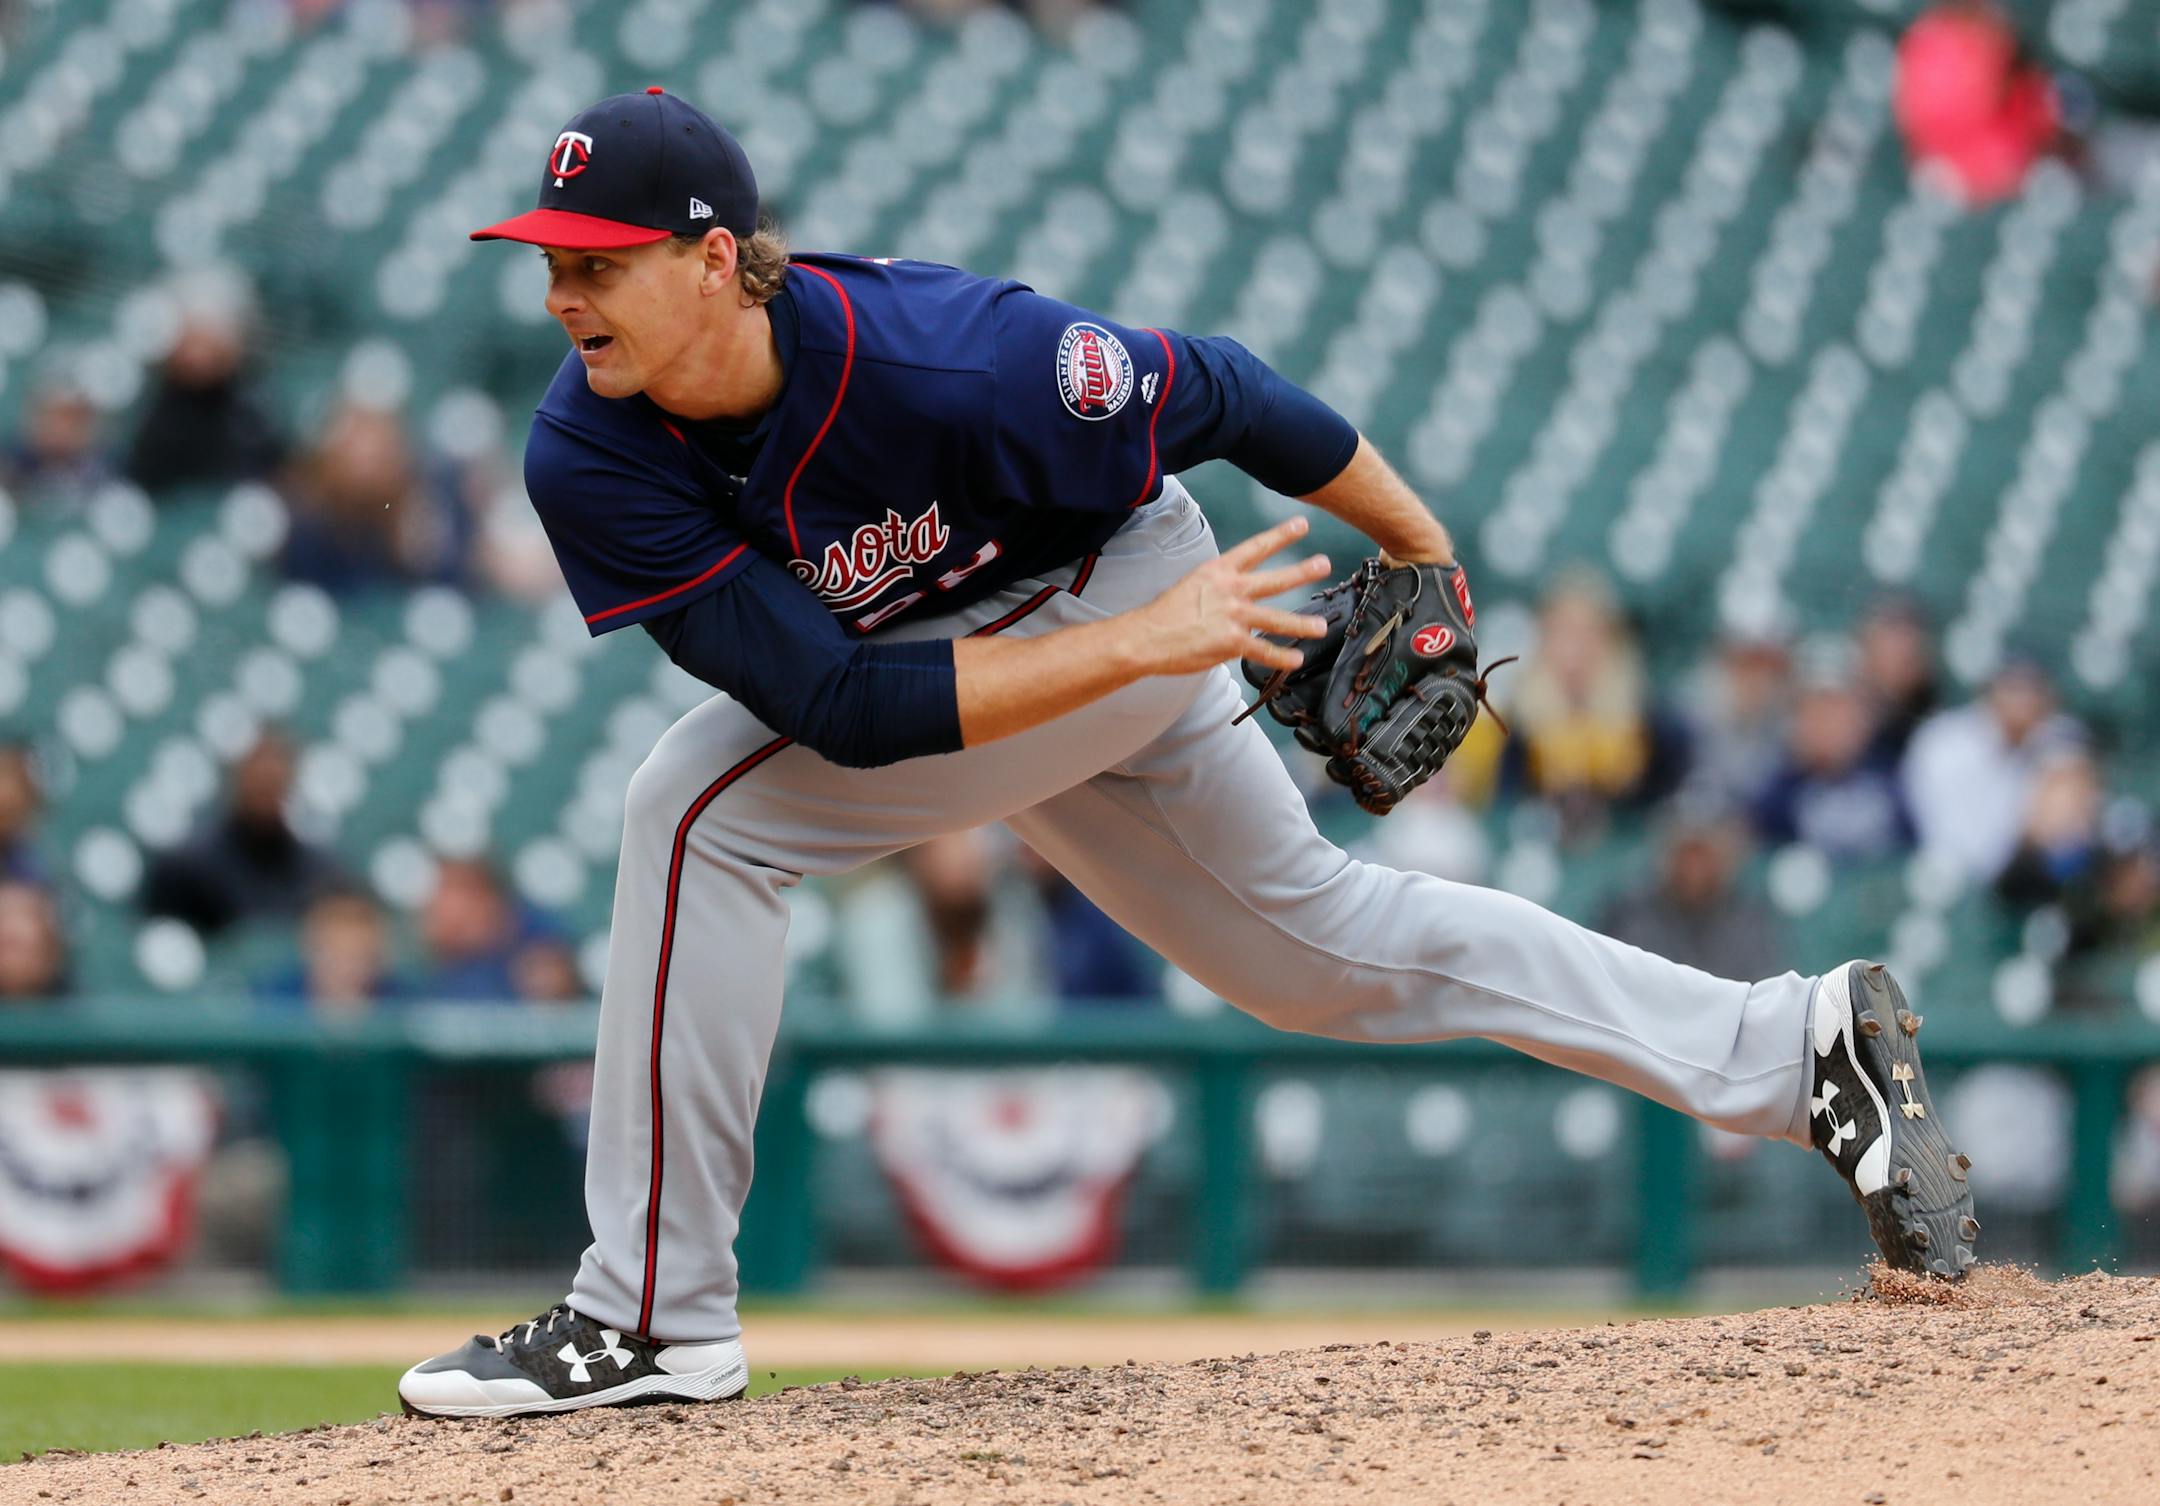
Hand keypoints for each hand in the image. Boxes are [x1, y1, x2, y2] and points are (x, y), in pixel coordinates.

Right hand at [1123, 516, 1331, 677]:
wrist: (1147, 637)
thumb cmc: (1164, 614)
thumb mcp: (1191, 585)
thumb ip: (1217, 588)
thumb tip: (1231, 597)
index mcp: (1219, 571)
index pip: (1255, 548)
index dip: (1280, 535)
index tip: (1301, 525)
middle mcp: (1230, 590)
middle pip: (1275, 579)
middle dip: (1303, 571)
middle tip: (1323, 564)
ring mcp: (1233, 616)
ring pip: (1277, 619)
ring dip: (1302, 624)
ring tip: (1320, 627)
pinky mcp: (1231, 642)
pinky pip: (1263, 651)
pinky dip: (1281, 658)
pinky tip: (1294, 659)